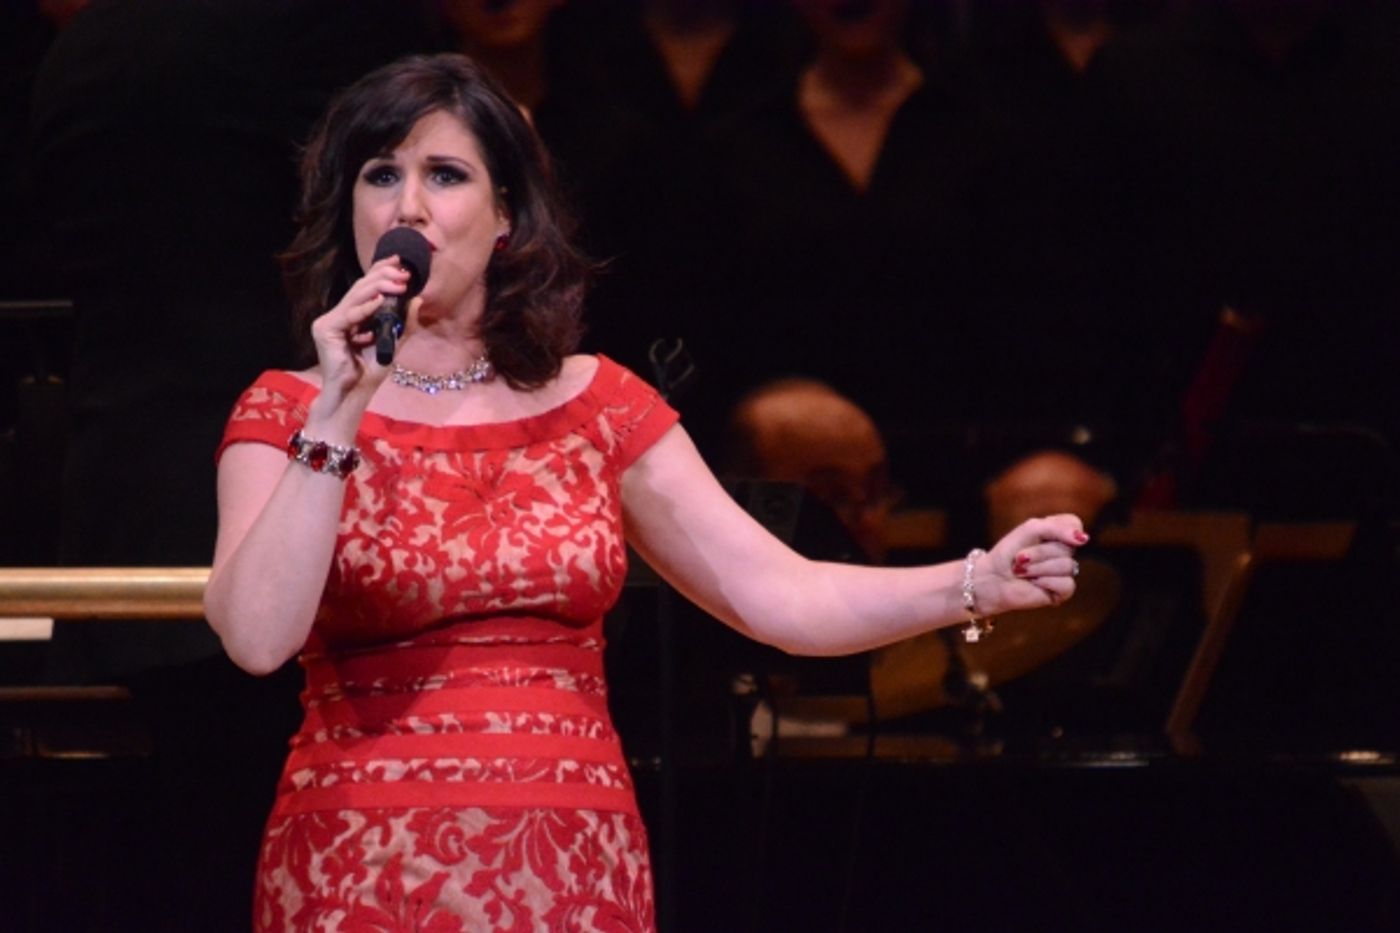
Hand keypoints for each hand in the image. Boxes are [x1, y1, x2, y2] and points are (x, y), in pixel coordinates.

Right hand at [309, 257, 411, 403]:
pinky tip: (381, 301)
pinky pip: (349, 315)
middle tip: (404, 272)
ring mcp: (329, 321)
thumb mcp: (393, 343)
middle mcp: (338, 315)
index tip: (400, 262)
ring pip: (355, 296)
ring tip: (399, 282)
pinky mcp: (325, 330)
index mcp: (351, 316)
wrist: (353, 395)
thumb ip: (404, 323)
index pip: (366, 288)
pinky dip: (366, 308)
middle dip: (383, 276)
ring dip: (379, 287)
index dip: (381, 272)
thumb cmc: (370, 372)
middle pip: (360, 288)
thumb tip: (418, 298)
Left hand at [974, 514, 1086, 615]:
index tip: (1035, 535)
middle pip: (1067, 547)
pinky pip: (1067, 584)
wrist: (992, 578)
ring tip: (1022, 572)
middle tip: (1019, 558)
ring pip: (1067, 566)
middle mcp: (1065, 552)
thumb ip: (1057, 528)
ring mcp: (1065, 572)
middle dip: (1038, 552)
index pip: (1074, 523)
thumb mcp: (1031, 529)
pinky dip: (1045, 582)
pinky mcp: (1062, 591)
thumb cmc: (1008, 552)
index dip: (1057, 529)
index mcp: (1059, 534)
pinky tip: (1034, 583)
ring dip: (1037, 568)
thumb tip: (1085, 540)